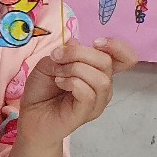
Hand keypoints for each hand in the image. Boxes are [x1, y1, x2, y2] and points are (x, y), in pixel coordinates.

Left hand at [18, 37, 137, 143]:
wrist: (30, 115)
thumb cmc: (42, 89)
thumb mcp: (48, 62)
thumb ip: (64, 53)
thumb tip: (75, 42)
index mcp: (98, 70)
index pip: (125, 58)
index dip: (117, 46)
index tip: (96, 42)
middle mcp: (103, 85)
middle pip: (107, 62)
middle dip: (80, 54)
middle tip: (57, 57)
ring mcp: (97, 101)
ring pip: (101, 79)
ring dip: (74, 70)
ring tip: (57, 74)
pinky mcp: (87, 113)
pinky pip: (89, 94)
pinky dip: (73, 83)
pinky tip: (60, 83)